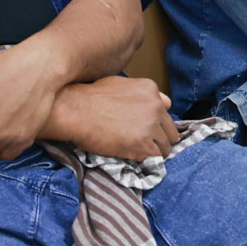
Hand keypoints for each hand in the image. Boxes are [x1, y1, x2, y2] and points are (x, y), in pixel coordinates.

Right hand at [50, 75, 179, 161]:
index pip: (167, 110)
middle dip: (159, 139)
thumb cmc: (91, 97)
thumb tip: (159, 101)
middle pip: (171, 131)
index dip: (157, 123)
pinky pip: (155, 158)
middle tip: (145, 144)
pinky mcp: (142, 144)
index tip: (149, 129)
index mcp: (151, 90)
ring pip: (166, 147)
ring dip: (154, 152)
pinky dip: (146, 161)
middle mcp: (155, 106)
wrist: (76, 111)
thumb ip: (142, 94)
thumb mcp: (121, 84)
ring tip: (138, 153)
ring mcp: (150, 126)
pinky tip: (134, 158)